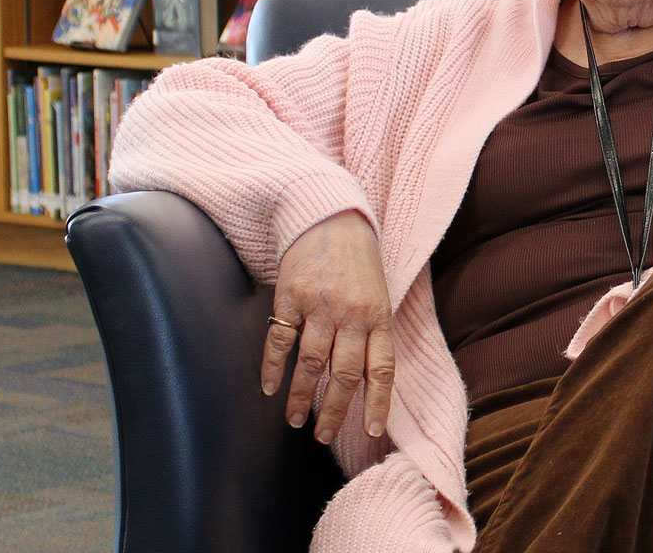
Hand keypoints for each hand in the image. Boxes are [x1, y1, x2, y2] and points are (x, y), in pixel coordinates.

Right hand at [263, 211, 394, 444]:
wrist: (330, 216)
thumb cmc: (358, 262)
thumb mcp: (378, 295)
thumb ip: (373, 333)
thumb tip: (367, 382)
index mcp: (379, 316)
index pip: (382, 369)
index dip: (377, 403)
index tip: (372, 432)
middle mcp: (352, 314)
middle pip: (344, 374)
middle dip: (333, 412)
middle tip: (323, 437)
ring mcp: (320, 305)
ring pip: (312, 363)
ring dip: (301, 397)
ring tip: (295, 420)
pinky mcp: (291, 295)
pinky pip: (281, 339)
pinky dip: (274, 367)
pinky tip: (270, 388)